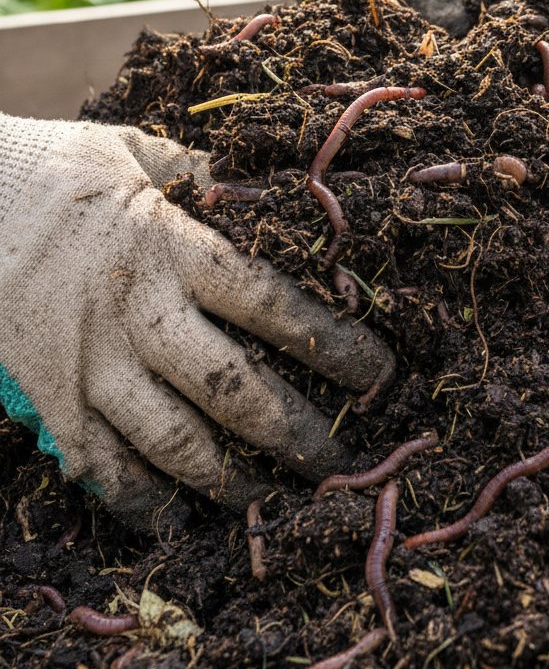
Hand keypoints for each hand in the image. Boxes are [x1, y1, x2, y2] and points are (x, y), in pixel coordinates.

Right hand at [0, 115, 393, 530]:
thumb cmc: (48, 169)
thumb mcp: (132, 150)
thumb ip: (202, 173)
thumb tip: (263, 184)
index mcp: (170, 247)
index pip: (273, 304)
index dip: (333, 343)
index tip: (380, 374)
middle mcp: (137, 313)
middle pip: (233, 388)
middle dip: (295, 432)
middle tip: (340, 462)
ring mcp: (88, 363)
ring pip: (172, 439)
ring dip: (227, 477)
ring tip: (269, 500)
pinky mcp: (47, 396)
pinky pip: (99, 463)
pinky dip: (137, 499)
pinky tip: (173, 517)